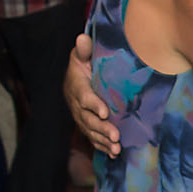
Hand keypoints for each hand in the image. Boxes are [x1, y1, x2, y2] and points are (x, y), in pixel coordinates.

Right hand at [65, 33, 119, 155]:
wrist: (75, 79)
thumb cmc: (83, 64)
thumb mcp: (81, 55)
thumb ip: (83, 50)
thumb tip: (82, 38)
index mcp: (77, 86)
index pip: (84, 97)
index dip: (93, 105)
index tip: (105, 112)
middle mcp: (77, 105)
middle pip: (88, 119)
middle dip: (102, 128)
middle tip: (115, 135)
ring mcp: (81, 117)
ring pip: (91, 131)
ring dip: (103, 141)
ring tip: (116, 148)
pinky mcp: (87, 125)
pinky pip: (93, 138)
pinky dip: (102, 146)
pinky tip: (113, 153)